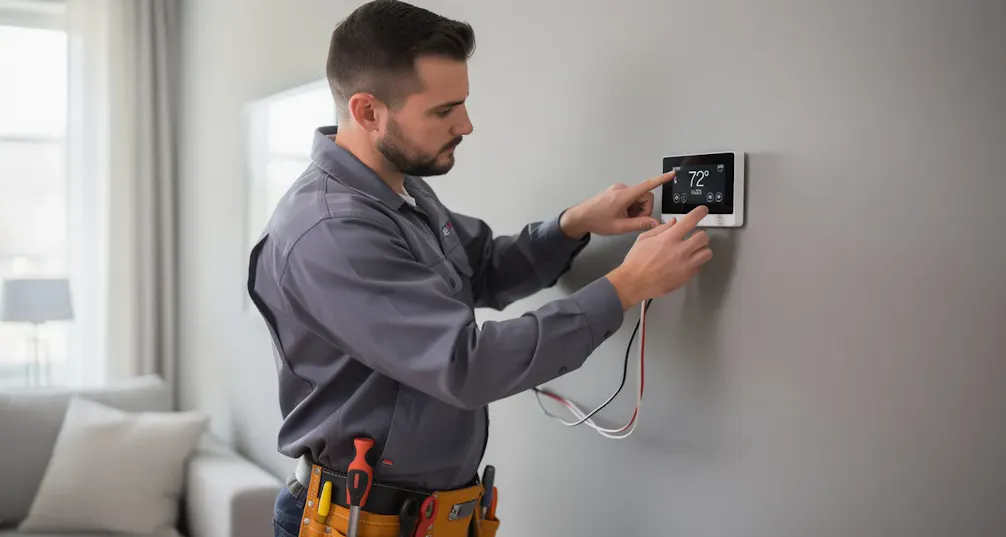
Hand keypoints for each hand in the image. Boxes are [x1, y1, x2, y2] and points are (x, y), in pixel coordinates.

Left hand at [559, 171, 676, 238]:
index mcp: (624, 196)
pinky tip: (620, 215)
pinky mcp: (616, 191)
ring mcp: (618, 189)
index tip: (671, 175)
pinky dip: (630, 207)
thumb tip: (654, 223)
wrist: (580, 217)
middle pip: (645, 196)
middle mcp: (622, 189)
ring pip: (638, 198)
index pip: (647, 186)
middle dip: (643, 210)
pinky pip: (631, 198)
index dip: (661, 180)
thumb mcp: (620, 227)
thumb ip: (640, 224)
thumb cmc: (596, 221)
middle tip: (633, 221)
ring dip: (635, 209)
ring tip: (624, 219)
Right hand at [605, 205, 712, 308]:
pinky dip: (695, 264)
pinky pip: (699, 267)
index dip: (700, 212)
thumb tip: (673, 223)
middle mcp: (680, 251)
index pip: (690, 220)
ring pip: (707, 253)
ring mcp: (685, 265)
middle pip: (704, 237)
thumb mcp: (643, 239)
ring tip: (694, 250)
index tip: (702, 211)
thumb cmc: (636, 263)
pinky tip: (687, 263)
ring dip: (702, 249)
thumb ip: (660, 229)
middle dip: (701, 235)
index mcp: (669, 239)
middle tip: (695, 236)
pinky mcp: (686, 277)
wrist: (634, 283)